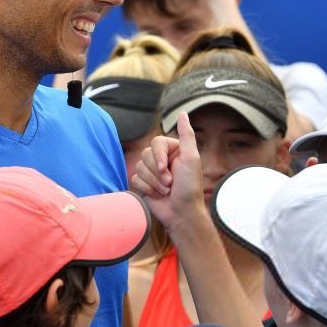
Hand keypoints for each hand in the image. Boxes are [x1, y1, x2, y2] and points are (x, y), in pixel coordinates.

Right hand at [130, 113, 205, 228]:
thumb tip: (182, 113)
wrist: (181, 213)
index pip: (155, 142)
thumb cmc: (189, 187)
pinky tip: (158, 194)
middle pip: (145, 155)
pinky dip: (147, 188)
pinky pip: (134, 179)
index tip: (166, 169)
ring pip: (139, 167)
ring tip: (166, 190)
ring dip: (153, 182)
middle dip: (157, 173)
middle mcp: (162, 159)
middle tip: (170, 183)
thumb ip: (187, 135)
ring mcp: (151, 171)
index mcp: (173, 150)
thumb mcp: (191, 158)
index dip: (158, 156)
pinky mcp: (143, 183)